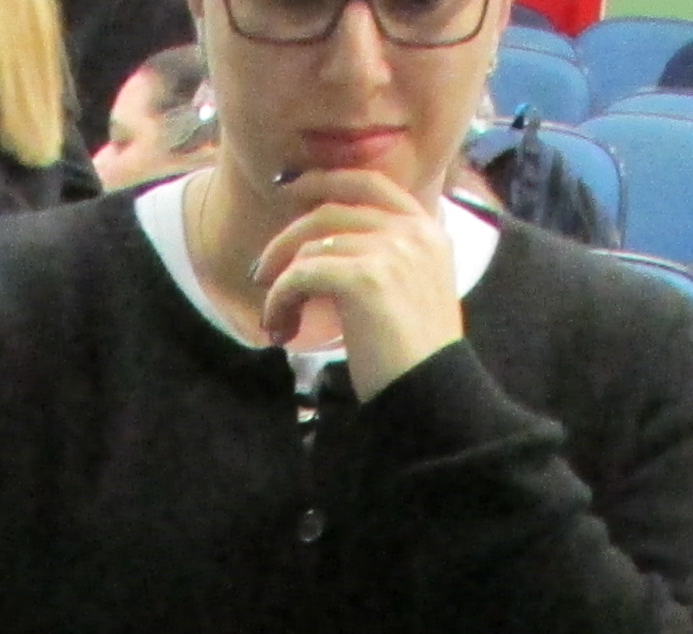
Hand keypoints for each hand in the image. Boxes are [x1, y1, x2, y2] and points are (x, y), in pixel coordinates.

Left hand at [252, 161, 470, 396]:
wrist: (431, 396)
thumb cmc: (414, 357)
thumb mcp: (410, 290)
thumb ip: (384, 257)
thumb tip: (322, 247)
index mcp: (427, 229)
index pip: (370, 181)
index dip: (325, 178)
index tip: (290, 188)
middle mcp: (411, 232)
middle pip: (330, 209)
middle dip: (286, 237)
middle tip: (261, 266)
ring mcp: (391, 251)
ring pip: (311, 244)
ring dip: (280, 281)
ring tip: (275, 314)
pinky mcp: (365, 278)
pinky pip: (302, 274)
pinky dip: (280, 299)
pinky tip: (279, 325)